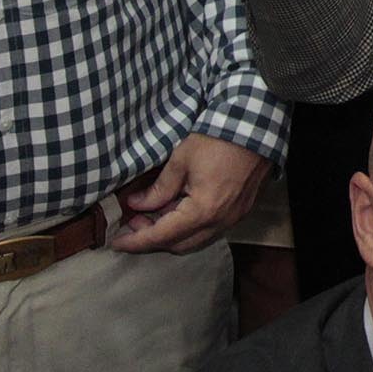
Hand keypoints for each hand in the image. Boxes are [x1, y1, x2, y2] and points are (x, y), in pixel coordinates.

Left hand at [110, 134, 269, 253]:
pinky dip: (190, 227)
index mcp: (203, 211)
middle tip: (134, 222)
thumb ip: (158, 189)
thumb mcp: (180, 160)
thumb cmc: (217, 139)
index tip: (117, 242)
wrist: (256, 126)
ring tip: (154, 215)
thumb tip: (138, 205)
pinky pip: (211, 230)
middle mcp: (220, 221)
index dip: (136, 241)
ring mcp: (234, 217)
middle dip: (153, 238)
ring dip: (172, 234)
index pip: (162, 236)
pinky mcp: (240, 210)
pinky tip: (179, 209)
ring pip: (196, 240)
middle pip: (179, 245)